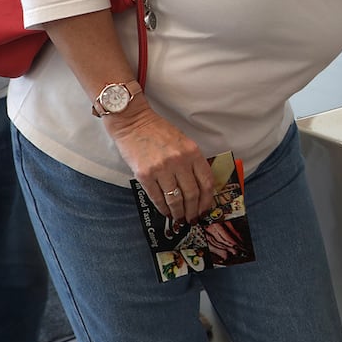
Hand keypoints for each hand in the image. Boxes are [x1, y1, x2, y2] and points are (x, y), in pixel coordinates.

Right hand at [105, 104, 214, 222]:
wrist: (133, 122)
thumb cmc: (158, 132)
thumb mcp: (183, 142)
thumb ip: (192, 162)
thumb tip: (199, 188)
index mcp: (192, 152)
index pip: (206, 181)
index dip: (208, 199)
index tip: (206, 208)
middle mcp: (179, 161)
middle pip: (192, 194)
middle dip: (194, 210)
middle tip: (193, 218)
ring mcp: (162, 168)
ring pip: (175, 199)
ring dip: (179, 213)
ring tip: (180, 219)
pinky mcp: (145, 175)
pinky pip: (157, 197)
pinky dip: (163, 208)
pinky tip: (166, 212)